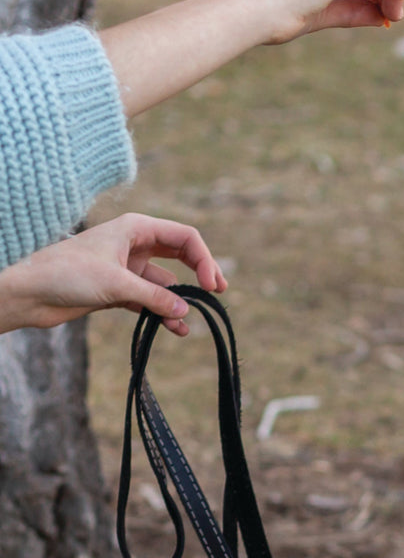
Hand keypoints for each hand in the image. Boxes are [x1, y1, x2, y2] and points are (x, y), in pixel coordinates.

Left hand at [0, 215, 226, 336]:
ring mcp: (127, 268)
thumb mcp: (116, 283)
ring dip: (178, 302)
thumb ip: (154, 296)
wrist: (31, 291)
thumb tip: (184, 312)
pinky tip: (173, 329)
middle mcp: (134, 244)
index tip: (211, 287)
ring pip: (165, 283)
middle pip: (180, 255)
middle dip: (200, 274)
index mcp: (136, 228)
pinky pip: (150, 301)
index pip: (185, 237)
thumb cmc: (67, 273)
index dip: (204, 260)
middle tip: (219, 293)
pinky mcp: (118, 290)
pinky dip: (162, 314)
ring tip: (188, 325)